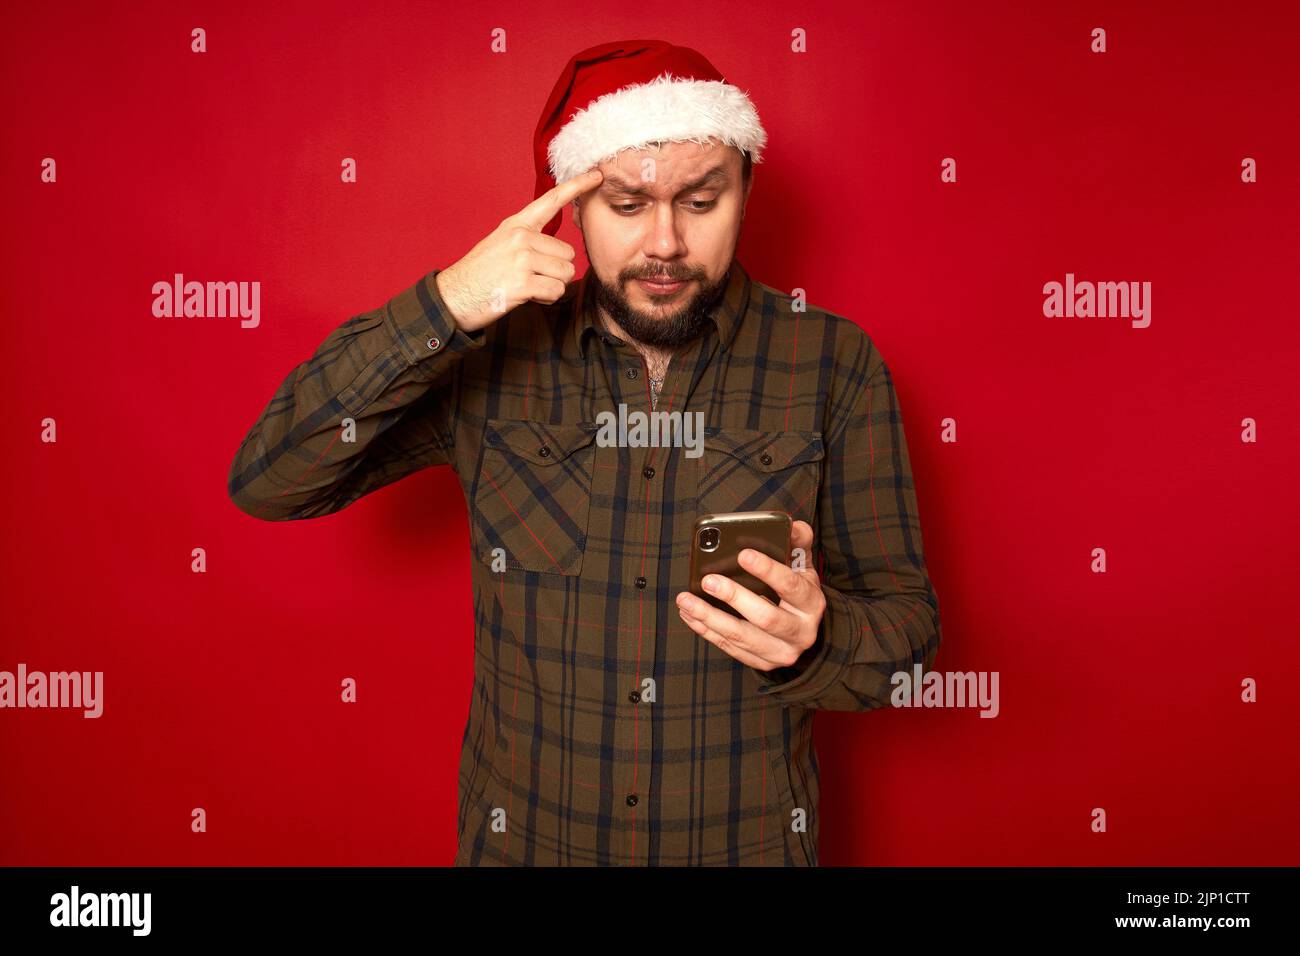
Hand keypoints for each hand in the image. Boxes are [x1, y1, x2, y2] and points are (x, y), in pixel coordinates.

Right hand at [434, 168, 604, 332]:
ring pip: (565, 274)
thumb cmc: (480, 275)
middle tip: (529, 277)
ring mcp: (522, 259)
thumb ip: (529, 240)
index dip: (577, 186)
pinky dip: (545, 299)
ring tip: (526, 286)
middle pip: (568, 254)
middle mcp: (521, 237)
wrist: (453, 297)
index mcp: (516, 225)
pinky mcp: (523, 282)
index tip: (597, 175)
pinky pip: (556, 291)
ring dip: (551, 286)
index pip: (552, 201)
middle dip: (555, 271)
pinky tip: (526, 296)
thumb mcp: (501, 244)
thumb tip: (561, 252)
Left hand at [675, 519, 825, 673]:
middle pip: (766, 617)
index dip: (768, 570)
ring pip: (742, 637)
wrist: (805, 633)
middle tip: (708, 580)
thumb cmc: (798, 593)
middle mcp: (800, 632)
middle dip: (734, 597)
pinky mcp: (761, 662)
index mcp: (811, 603)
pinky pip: (729, 647)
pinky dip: (706, 630)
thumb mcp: (804, 568)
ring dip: (709, 617)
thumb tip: (790, 525)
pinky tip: (689, 614)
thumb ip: (798, 544)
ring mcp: (780, 651)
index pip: (791, 586)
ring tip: (685, 600)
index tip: (743, 554)